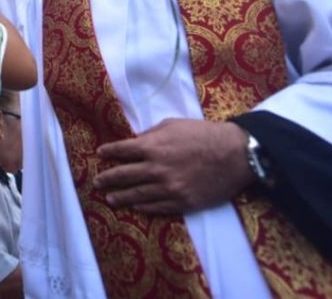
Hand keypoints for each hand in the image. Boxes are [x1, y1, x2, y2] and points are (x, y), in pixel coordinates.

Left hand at [94, 118, 252, 214]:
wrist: (234, 155)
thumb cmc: (204, 134)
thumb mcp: (173, 124)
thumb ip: (151, 134)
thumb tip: (136, 141)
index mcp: (152, 147)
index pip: (122, 150)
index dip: (108, 152)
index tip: (99, 154)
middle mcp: (156, 170)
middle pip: (124, 176)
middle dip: (107, 179)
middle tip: (97, 182)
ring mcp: (169, 189)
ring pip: (137, 196)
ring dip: (121, 197)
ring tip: (111, 199)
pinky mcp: (182, 203)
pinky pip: (157, 208)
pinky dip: (144, 207)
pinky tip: (136, 206)